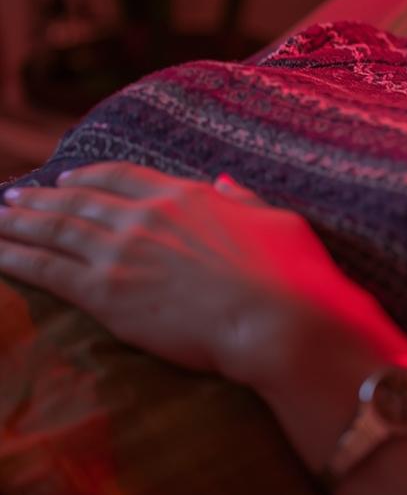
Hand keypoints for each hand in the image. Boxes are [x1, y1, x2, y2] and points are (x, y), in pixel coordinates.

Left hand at [0, 162, 399, 389]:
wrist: (276, 316)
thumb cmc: (290, 272)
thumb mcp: (275, 220)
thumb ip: (243, 200)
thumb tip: (224, 183)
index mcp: (187, 195)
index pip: (123, 177)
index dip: (90, 178)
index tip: (67, 180)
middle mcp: (147, 215)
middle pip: (80, 200)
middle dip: (41, 198)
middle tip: (13, 197)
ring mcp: (123, 251)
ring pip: (56, 229)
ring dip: (20, 223)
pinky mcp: (106, 292)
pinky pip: (47, 269)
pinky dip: (16, 257)